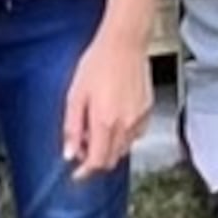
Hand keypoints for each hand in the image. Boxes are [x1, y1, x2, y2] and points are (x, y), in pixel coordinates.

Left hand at [60, 29, 154, 180]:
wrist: (124, 43)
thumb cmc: (98, 63)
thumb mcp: (75, 95)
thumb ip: (72, 128)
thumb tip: (70, 153)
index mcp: (105, 122)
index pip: (97, 162)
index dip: (85, 172)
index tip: (77, 174)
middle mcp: (125, 125)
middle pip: (111, 160)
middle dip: (95, 159)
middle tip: (83, 144)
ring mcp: (139, 119)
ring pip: (123, 148)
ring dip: (109, 147)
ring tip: (98, 125)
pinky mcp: (148, 111)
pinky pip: (135, 134)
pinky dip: (123, 135)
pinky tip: (114, 117)